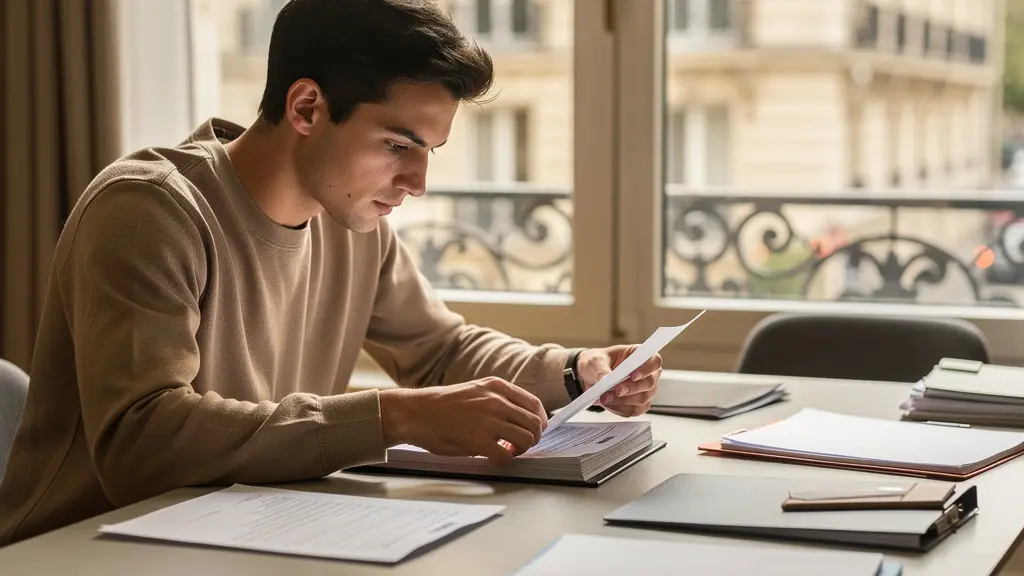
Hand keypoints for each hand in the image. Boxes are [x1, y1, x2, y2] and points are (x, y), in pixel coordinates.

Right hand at [378, 377, 547, 465]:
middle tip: (520, 445)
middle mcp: (496, 400)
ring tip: (507, 451)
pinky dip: (505, 460)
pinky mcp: (478, 440)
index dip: (539, 421)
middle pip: (535, 424)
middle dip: (532, 438)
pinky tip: (494, 457)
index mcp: (497, 386)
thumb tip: (519, 420)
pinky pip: (506, 455)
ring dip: (520, 450)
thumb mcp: (475, 390)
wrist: (415, 412)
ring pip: (526, 439)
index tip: (534, 430)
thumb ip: (498, 400)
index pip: (534, 404)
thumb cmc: (442, 405)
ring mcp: (488, 420)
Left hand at [576, 346, 661, 416]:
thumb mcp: (595, 361)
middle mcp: (647, 373)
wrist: (590, 375)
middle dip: (632, 388)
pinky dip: (620, 408)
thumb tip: (605, 381)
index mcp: (640, 355)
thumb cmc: (598, 362)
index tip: (633, 375)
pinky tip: (608, 403)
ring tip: (605, 397)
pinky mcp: (639, 404)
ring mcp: (645, 390)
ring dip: (623, 400)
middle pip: (649, 383)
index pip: (654, 361)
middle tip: (616, 390)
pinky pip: (634, 410)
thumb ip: (602, 370)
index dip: (647, 368)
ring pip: (643, 399)